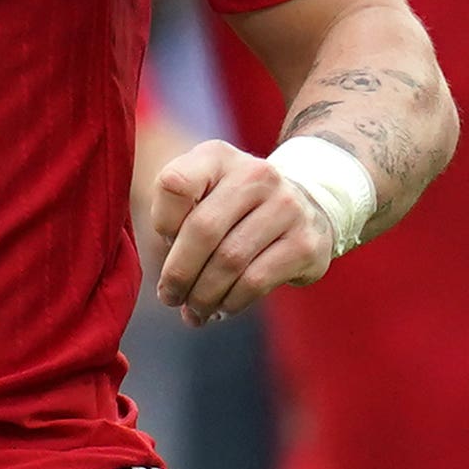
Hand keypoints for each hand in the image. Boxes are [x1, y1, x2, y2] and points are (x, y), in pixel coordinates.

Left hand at [145, 138, 344, 324]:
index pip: (175, 184)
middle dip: (179, 273)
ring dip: (203, 295)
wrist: (306, 207)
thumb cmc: (235, 208)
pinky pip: (255, 281)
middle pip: (203, 229)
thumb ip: (175, 217)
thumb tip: (170, 277)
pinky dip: (231, 302)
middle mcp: (256, 175)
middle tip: (169, 297)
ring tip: (193, 311)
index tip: (166, 241)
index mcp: (219, 157)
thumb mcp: (203, 194)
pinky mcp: (305, 243)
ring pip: (229, 260)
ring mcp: (287, 207)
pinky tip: (222, 309)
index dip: (163, 221)